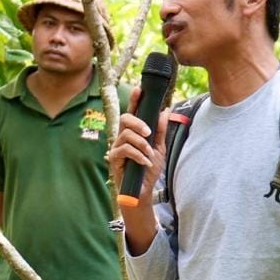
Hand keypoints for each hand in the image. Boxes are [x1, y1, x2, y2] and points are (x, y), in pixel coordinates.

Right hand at [107, 86, 169, 205]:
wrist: (143, 190)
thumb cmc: (149, 170)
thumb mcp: (159, 148)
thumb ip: (161, 130)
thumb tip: (165, 110)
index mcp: (133, 133)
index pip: (133, 113)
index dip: (134, 100)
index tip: (139, 89)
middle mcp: (122, 137)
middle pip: (125, 119)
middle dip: (138, 123)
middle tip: (149, 133)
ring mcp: (117, 148)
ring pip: (126, 135)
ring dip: (141, 144)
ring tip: (149, 155)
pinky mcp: (114, 159)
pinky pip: (125, 149)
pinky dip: (138, 155)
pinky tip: (144, 162)